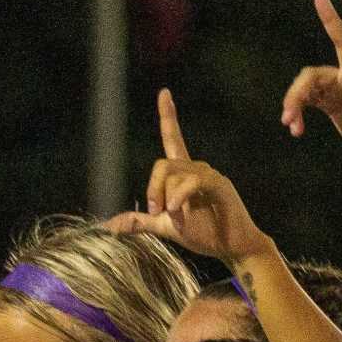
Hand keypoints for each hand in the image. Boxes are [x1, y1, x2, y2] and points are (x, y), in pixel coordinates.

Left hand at [108, 92, 274, 265]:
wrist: (232, 247)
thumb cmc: (204, 234)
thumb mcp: (165, 228)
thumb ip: (140, 222)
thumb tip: (110, 225)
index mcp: (182, 174)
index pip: (173, 138)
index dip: (168, 116)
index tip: (165, 93)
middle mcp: (195, 168)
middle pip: (162, 165)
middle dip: (152, 189)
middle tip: (155, 212)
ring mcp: (208, 174)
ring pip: (174, 174)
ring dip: (167, 199)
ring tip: (174, 218)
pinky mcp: (218, 184)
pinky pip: (192, 181)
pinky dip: (180, 196)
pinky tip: (176, 211)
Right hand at [280, 0, 341, 173]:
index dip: (332, 20)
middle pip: (313, 75)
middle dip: (298, 93)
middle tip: (288, 116)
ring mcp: (336, 90)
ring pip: (306, 88)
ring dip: (295, 105)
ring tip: (290, 125)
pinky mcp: (329, 103)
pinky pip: (307, 102)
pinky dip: (298, 114)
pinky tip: (296, 130)